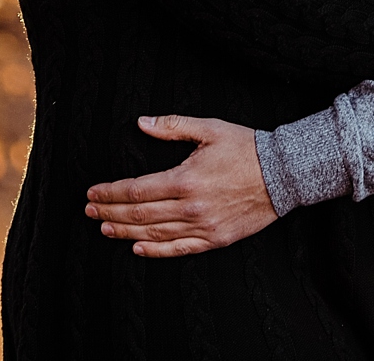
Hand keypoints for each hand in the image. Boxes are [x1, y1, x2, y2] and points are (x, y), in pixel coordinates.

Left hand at [85, 115, 274, 256]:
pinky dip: (155, 251)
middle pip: (139, 215)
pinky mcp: (215, 239)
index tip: (93, 193)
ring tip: (105, 229)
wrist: (283, 174)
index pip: (136, 191)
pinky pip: (178, 249)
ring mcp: (203, 226)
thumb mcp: (210, 129)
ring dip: (125, 232)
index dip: (110, 193)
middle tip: (90, 211)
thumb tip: (141, 123)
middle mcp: (190, 207)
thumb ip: (172, 127)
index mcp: (186, 179)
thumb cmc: (246, 148)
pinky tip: (137, 248)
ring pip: (154, 234)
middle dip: (110, 213)